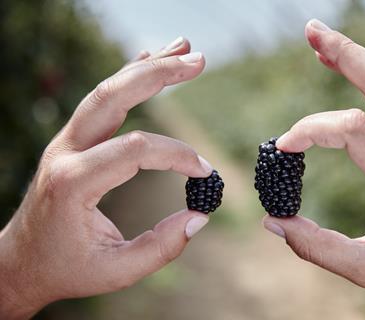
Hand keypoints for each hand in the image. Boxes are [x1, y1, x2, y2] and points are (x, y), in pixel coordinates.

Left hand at [0, 37, 211, 318]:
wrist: (20, 261)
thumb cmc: (66, 267)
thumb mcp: (115, 271)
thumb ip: (161, 247)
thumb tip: (199, 216)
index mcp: (73, 183)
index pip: (135, 150)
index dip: (177, 155)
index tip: (204, 172)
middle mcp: (65, 152)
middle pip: (114, 96)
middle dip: (159, 75)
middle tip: (199, 61)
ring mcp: (66, 142)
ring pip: (107, 90)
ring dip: (147, 67)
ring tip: (185, 49)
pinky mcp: (72, 140)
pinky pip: (102, 100)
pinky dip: (128, 77)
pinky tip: (150, 60)